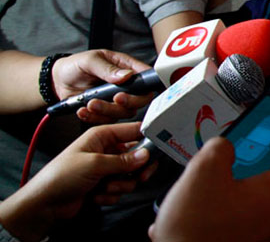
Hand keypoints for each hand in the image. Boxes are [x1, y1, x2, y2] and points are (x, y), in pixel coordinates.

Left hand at [0, 122, 151, 241]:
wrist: (43, 204)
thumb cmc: (60, 176)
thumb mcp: (94, 164)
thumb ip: (123, 160)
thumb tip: (146, 155)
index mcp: (102, 135)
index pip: (133, 131)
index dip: (148, 139)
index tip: (159, 150)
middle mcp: (106, 150)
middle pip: (137, 156)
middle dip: (136, 169)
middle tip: (140, 177)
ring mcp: (105, 168)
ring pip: (130, 175)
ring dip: (120, 185)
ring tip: (105, 187)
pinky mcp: (104, 184)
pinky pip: (121, 188)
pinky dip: (111, 194)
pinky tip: (96, 195)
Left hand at [52, 50, 153, 123]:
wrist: (57, 81)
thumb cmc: (75, 65)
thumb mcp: (90, 61)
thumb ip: (107, 68)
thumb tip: (126, 75)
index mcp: (126, 67)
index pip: (146, 77)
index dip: (146, 86)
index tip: (130, 91)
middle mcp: (126, 85)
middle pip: (140, 99)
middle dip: (127, 102)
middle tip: (114, 98)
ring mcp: (116, 100)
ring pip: (124, 112)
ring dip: (107, 110)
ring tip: (90, 103)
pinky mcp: (106, 111)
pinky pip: (107, 120)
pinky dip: (95, 117)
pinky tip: (83, 110)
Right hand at [149, 125, 269, 241]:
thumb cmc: (196, 228)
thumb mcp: (203, 169)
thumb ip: (221, 147)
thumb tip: (224, 150)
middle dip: (252, 168)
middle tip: (231, 163)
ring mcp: (267, 235)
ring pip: (255, 200)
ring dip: (233, 193)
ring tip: (203, 197)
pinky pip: (245, 220)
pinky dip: (226, 213)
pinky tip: (202, 216)